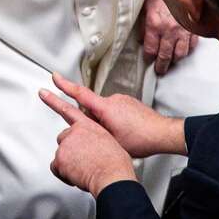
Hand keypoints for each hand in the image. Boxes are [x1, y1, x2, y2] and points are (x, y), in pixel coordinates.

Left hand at [40, 87, 135, 197]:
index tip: (43, 93)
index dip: (53, 100)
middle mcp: (74, 132)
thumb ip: (96, 139)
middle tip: (83, 160)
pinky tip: (76, 175)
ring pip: (61, 154)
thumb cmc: (115, 163)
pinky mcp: (60, 157)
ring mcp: (66, 144)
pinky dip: (64, 174)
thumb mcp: (110, 142)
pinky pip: (56, 167)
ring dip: (69, 163)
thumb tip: (94, 146)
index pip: (68, 110)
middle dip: (71, 149)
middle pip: (64, 138)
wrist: (112, 175)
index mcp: (88, 125)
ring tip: (84, 169)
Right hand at [48, 72, 185, 156]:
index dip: (64, 85)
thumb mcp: (110, 140)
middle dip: (94, 121)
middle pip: (93, 108)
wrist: (164, 133)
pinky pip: (116, 110)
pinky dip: (117, 120)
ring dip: (107, 122)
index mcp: (105, 108)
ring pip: (105, 110)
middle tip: (105, 134)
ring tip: (120, 136)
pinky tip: (127, 132)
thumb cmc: (142, 139)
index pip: (80, 93)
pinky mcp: (130, 103)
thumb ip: (93, 131)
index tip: (54, 78)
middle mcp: (113, 100)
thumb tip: (84, 128)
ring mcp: (123, 100)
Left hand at [139, 0, 197, 74]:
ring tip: (171, 62)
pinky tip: (184, 50)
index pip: (151, 50)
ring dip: (175, 60)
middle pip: (165, 56)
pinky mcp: (194, 27)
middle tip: (160, 71)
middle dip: (161, 66)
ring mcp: (183, 29)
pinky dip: (188, 49)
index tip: (148, 60)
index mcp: (155, 25)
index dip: (149, 57)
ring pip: (180, 53)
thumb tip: (142, 39)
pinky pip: (192, 44)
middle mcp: (169, 30)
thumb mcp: (145, 7)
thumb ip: (144, 25)